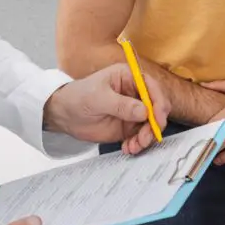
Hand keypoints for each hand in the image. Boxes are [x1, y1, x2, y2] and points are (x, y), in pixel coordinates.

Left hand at [44, 64, 169, 154]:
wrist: (65, 114)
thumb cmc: (78, 97)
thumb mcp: (98, 98)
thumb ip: (121, 105)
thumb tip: (144, 111)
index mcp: (129, 77)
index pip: (152, 88)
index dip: (159, 103)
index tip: (157, 119)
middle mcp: (135, 93)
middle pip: (156, 108)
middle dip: (154, 125)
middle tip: (144, 138)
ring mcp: (133, 111)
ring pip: (151, 125)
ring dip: (146, 138)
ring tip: (134, 146)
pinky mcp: (129, 126)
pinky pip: (141, 136)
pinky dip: (138, 144)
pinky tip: (128, 148)